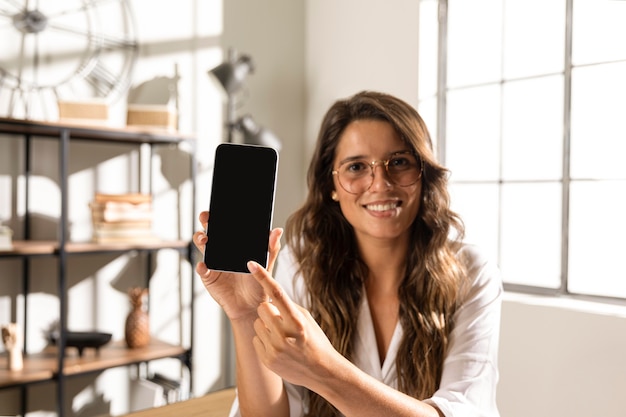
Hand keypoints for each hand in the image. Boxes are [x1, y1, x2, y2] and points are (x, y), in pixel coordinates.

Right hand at [193, 211, 282, 321]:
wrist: (252, 306)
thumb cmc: (259, 283)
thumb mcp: (267, 264)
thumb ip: (271, 248)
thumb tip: (277, 230)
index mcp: (235, 243)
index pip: (226, 224)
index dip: (221, 214)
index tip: (220, 208)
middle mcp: (222, 249)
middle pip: (210, 230)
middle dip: (206, 221)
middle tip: (207, 217)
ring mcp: (213, 261)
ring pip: (202, 245)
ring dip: (200, 239)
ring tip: (205, 240)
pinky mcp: (208, 276)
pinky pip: (201, 268)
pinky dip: (201, 266)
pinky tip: (204, 265)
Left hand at [247, 261, 340, 388]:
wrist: (321, 370)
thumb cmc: (314, 340)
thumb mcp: (305, 319)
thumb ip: (287, 307)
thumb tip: (269, 296)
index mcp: (297, 321)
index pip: (277, 293)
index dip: (263, 277)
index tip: (251, 264)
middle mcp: (285, 334)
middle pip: (262, 308)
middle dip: (268, 311)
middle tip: (280, 319)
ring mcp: (275, 349)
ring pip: (257, 323)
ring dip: (266, 326)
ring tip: (282, 336)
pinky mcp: (268, 359)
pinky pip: (256, 339)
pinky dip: (264, 340)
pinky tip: (278, 346)